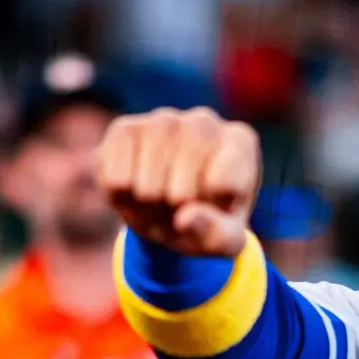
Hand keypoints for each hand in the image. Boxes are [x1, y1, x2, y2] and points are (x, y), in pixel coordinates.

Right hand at [97, 107, 261, 257]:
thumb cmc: (207, 218)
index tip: (219, 203)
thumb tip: (186, 218)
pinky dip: (123, 197)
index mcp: (240, 142)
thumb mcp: (224, 238)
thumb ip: (218, 235)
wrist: (168, 204)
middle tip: (184, 204)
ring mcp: (164, 119)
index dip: (214, 210)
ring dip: (150, 206)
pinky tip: (137, 183)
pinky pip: (117, 180)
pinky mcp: (125, 128)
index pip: (226, 185)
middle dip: (179, 212)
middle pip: (183, 192)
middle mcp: (204, 122)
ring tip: (161, 196)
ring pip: (148, 187)